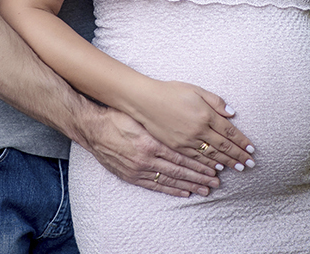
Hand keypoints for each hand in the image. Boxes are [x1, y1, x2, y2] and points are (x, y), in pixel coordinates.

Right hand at [83, 105, 220, 196]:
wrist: (93, 129)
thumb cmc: (118, 117)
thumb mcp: (142, 117)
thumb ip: (164, 125)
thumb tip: (188, 128)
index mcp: (151, 143)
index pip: (181, 157)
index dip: (199, 164)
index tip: (214, 167)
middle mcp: (146, 159)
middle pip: (179, 172)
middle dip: (200, 177)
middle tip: (216, 182)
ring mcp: (138, 170)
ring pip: (170, 181)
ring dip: (190, 185)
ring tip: (206, 189)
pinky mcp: (131, 176)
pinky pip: (155, 186)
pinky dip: (172, 190)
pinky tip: (184, 192)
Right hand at [130, 81, 254, 172]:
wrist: (145, 100)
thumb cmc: (171, 92)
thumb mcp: (196, 90)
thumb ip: (215, 101)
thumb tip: (232, 113)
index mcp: (206, 115)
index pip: (229, 132)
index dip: (242, 142)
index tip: (252, 149)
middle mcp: (199, 130)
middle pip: (223, 147)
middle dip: (238, 156)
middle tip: (251, 164)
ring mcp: (187, 141)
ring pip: (212, 156)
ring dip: (227, 163)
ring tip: (238, 169)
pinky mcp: (176, 147)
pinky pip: (196, 159)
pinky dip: (208, 164)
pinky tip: (215, 169)